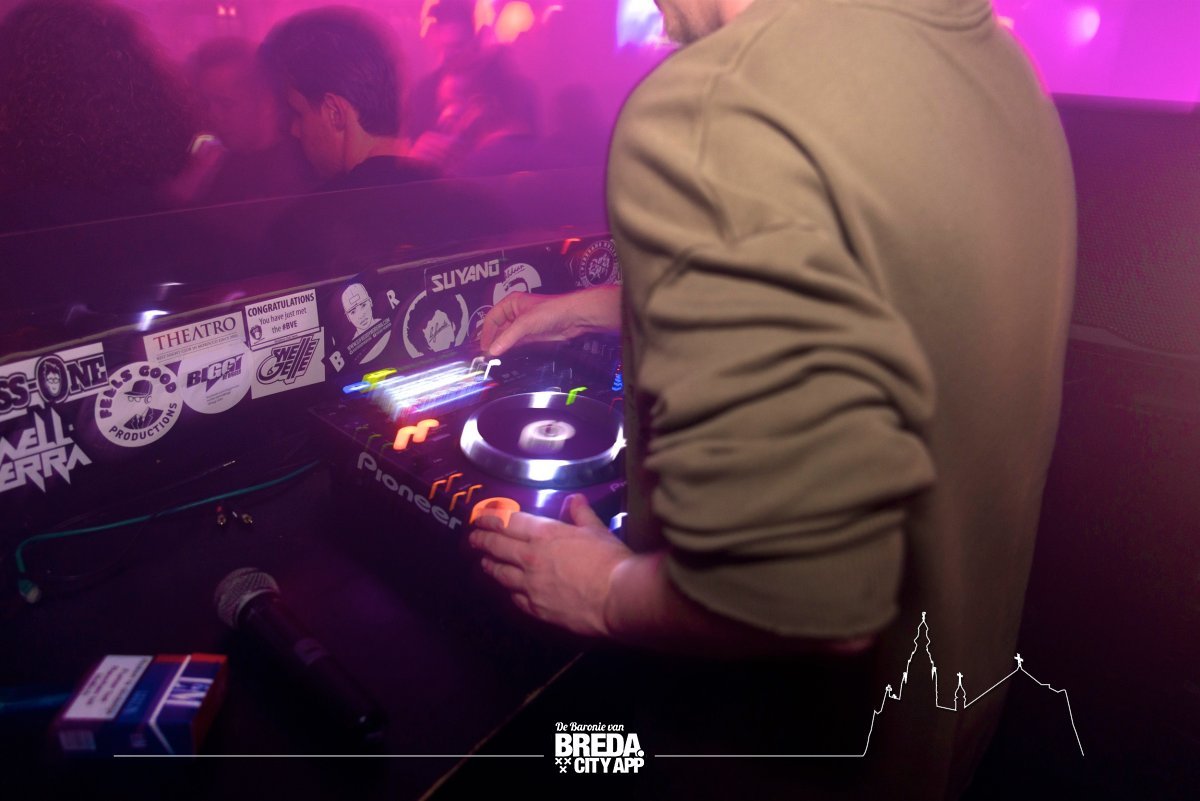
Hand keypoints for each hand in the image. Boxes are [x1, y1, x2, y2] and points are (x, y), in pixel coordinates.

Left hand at [468, 494, 632, 636]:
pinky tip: (507, 590)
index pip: (508, 522)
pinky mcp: (536, 608)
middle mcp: (530, 558)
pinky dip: (508, 591)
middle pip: (496, 546)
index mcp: (544, 534)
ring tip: (483, 562)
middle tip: (472, 538)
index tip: (481, 518)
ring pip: (500, 573)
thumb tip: (575, 500)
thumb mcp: (596, 530)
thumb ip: (581, 514)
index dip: (491, 519)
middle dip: (481, 540)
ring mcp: (530, 585)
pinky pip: (514, 597)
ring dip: (489, 565)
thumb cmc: (609, 560)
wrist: (616, 597)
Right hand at [478, 286, 621, 356]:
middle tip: (486, 356)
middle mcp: (515, 313)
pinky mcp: (530, 335)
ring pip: (506, 337)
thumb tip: (492, 351)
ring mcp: (523, 325)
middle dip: (492, 341)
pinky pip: (515, 343)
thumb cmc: (551, 311)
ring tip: (492, 359)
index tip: (483, 348)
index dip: (486, 333)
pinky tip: (505, 357)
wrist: (573, 318)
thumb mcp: (525, 323)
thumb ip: (508, 338)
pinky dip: (510, 349)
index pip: (491, 318)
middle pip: (498, 329)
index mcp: (510, 303)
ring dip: (501, 347)